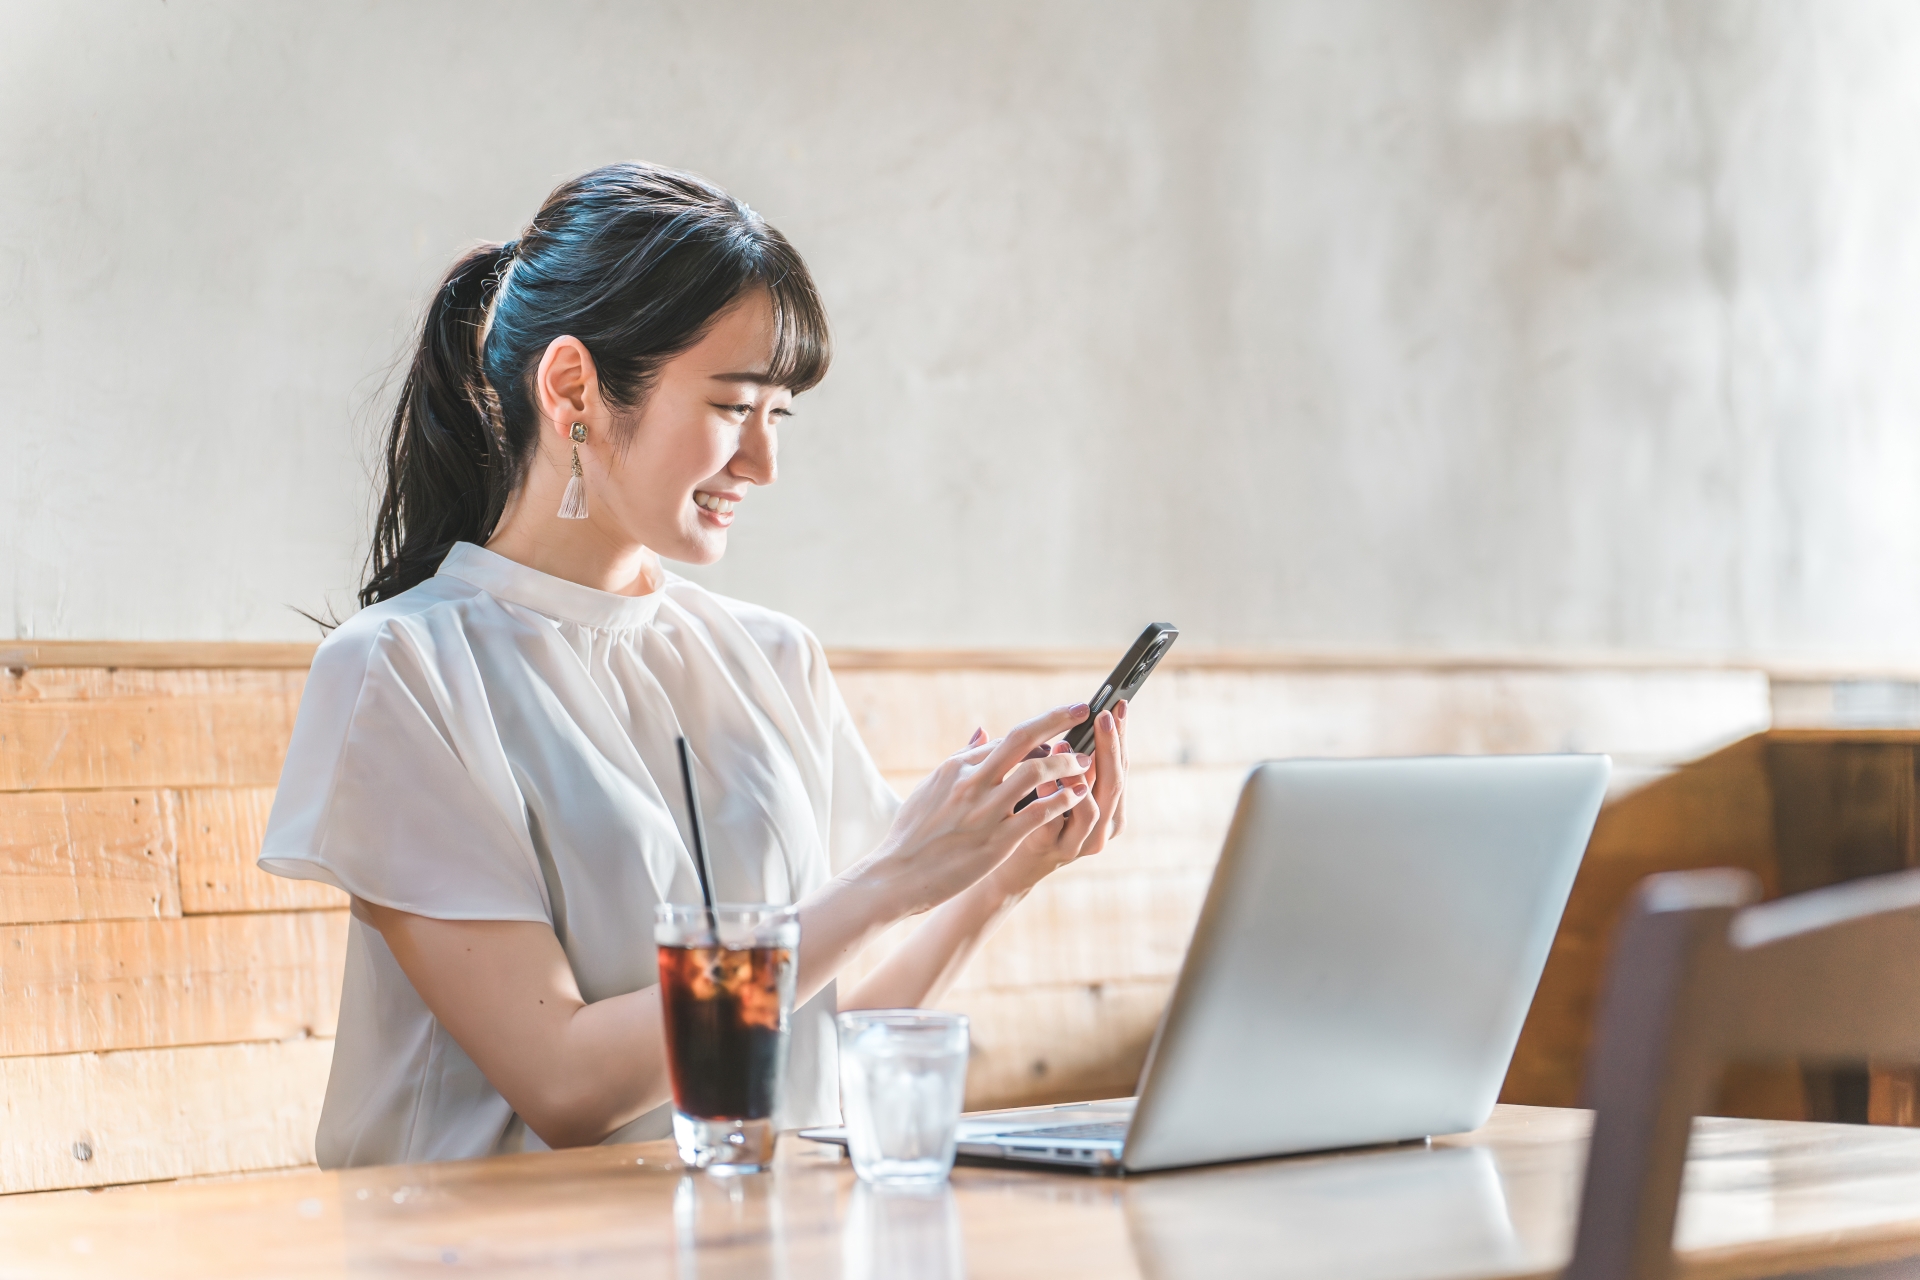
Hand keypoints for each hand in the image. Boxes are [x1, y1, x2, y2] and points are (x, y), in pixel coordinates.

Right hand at [852, 704, 1095, 914]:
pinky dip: (1063, 799)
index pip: (1007, 739)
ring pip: (1037, 772)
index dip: (1039, 731)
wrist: (897, 876)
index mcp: (957, 766)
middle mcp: (972, 781)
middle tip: (1084, 711)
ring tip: (1085, 765)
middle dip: (1057, 719)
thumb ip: (962, 757)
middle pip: (1023, 738)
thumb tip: (983, 728)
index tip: (1061, 726)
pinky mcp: (997, 840)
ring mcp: (985, 810)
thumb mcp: (931, 786)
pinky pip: (1039, 812)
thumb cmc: (913, 833)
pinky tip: (1076, 796)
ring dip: (1068, 765)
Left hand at [994, 698, 1130, 893]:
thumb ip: (1073, 760)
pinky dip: (1052, 799)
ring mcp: (1077, 842)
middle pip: (1114, 783)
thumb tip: (1081, 710)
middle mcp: (1102, 827)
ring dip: (1080, 774)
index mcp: (1109, 809)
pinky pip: (1054, 823)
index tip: (1118, 706)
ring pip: (1093, 808)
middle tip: (1102, 716)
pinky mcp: (1050, 849)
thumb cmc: (1037, 816)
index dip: (1121, 736)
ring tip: (1064, 745)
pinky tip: (1043, 780)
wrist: (1009, 863)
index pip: (1121, 766)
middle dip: (1110, 747)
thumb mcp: (1061, 787)